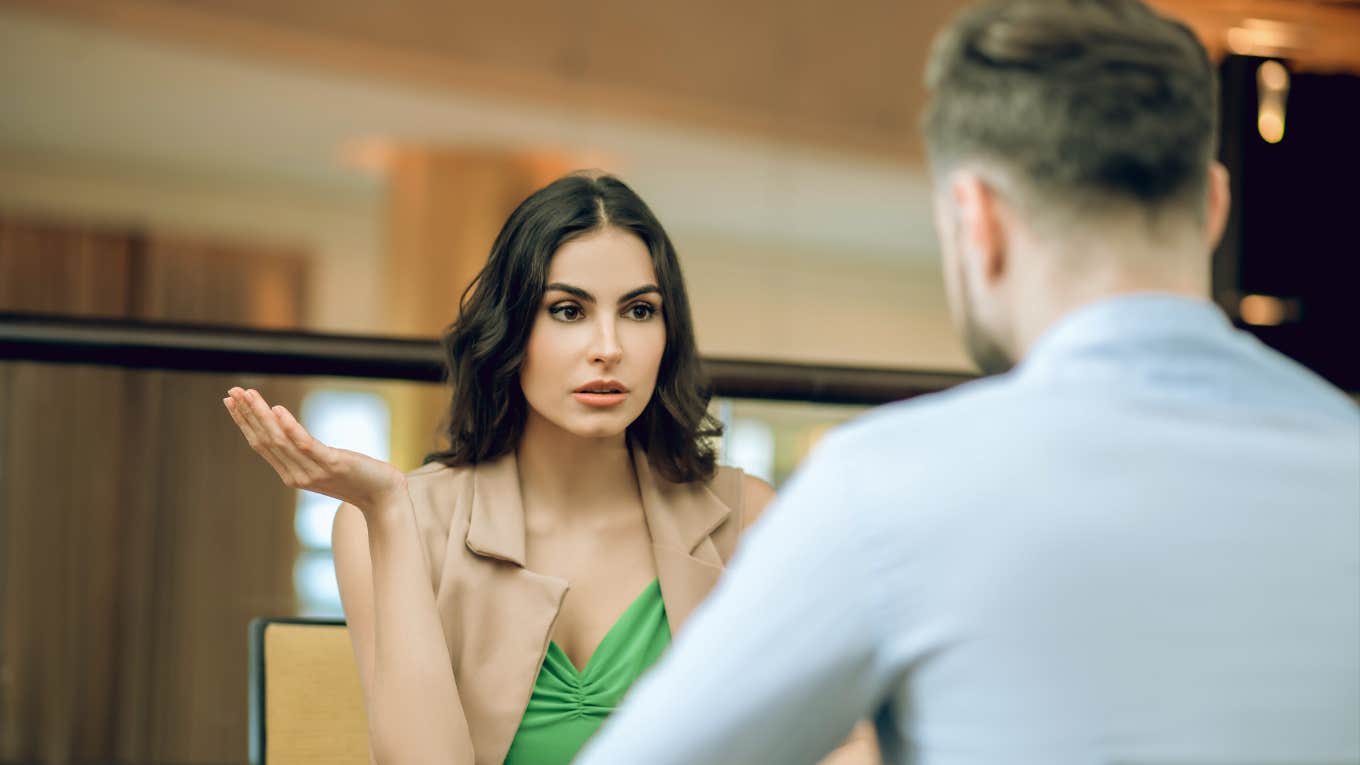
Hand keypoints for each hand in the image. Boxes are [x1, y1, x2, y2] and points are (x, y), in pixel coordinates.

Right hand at [223, 387, 406, 512]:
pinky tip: (278, 410)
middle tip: (232, 390)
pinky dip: (290, 427)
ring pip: (280, 440)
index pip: (261, 444)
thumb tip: (292, 435)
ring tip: (249, 394)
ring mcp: (313, 471)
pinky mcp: (332, 464)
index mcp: (292, 474)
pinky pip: (306, 445)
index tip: (231, 400)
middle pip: (265, 440)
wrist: (385, 497)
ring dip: (261, 415)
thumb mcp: (326, 466)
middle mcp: (297, 475)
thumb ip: (307, 455)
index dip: (245, 422)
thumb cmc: (358, 478)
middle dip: (246, 414)